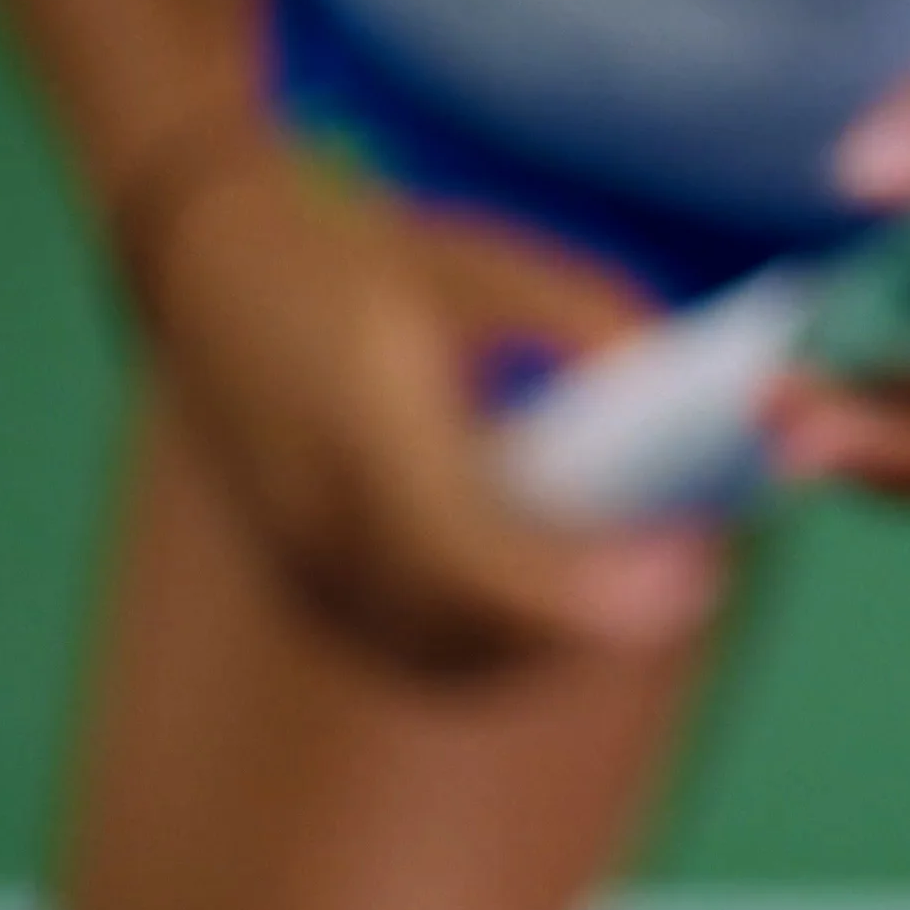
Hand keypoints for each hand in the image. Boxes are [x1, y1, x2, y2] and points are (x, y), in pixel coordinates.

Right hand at [120, 131, 724, 674]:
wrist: (210, 267)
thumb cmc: (363, 257)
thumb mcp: (483, 263)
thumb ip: (593, 325)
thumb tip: (699, 401)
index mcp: (360, 420)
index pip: (465, 547)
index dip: (574, 582)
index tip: (681, 568)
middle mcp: (319, 510)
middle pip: (465, 624)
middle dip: (587, 621)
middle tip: (690, 575)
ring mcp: (304, 558)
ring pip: (444, 651)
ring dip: (550, 638)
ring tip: (645, 581)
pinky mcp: (311, 582)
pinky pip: (417, 643)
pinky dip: (503, 636)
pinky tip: (572, 592)